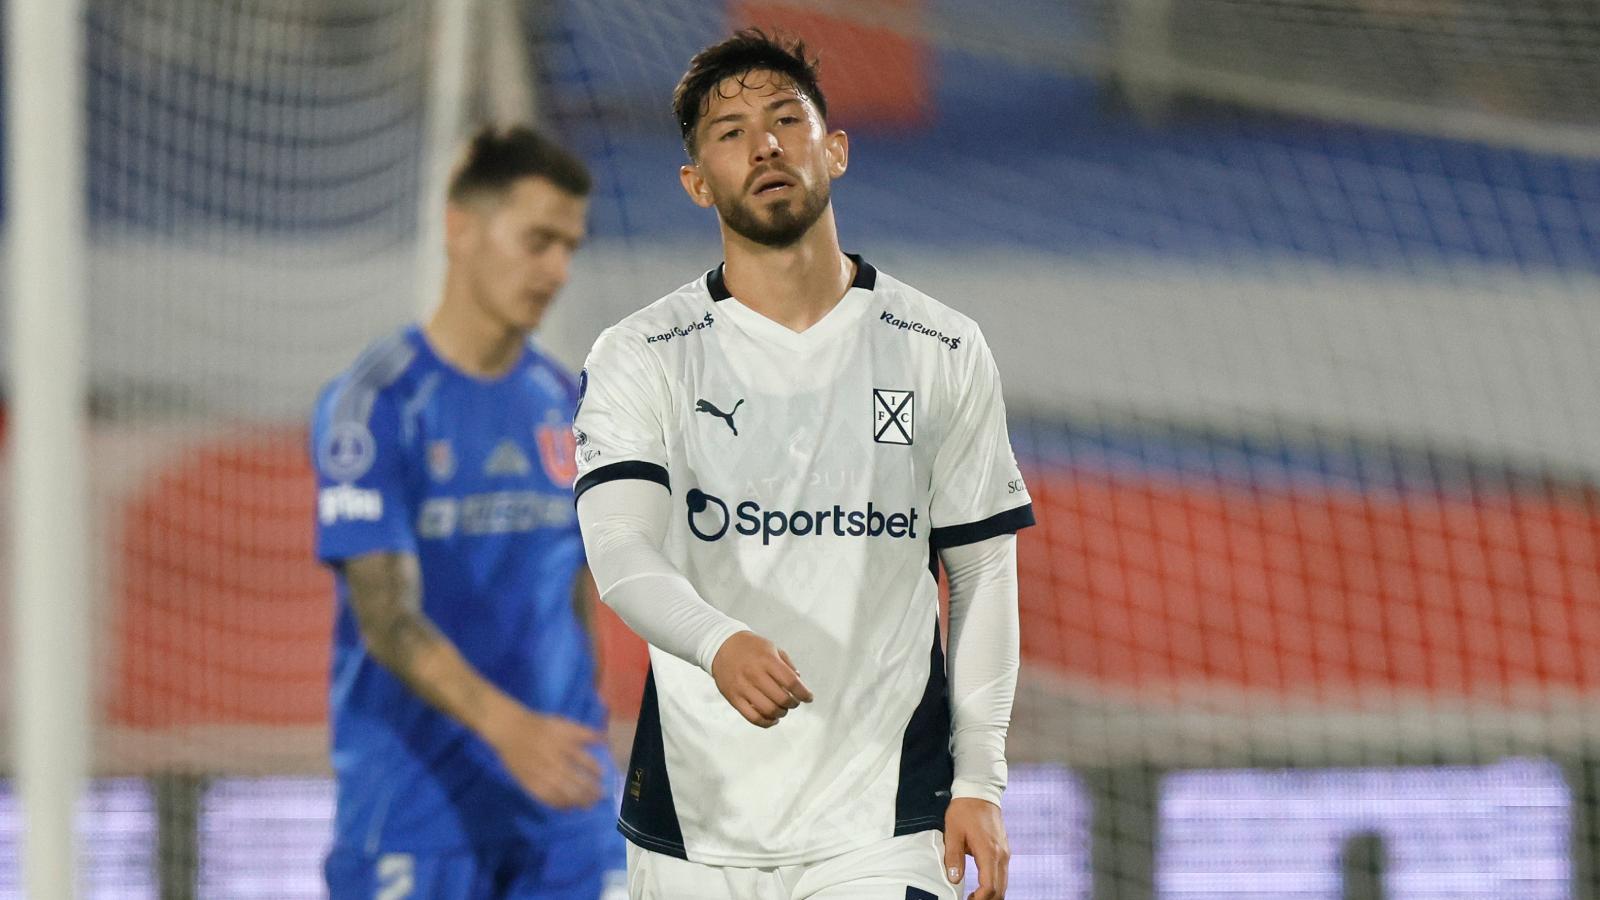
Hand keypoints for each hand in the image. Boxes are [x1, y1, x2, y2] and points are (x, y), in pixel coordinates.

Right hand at [483, 701, 605, 809]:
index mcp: (563, 745)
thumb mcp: (563, 724)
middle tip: (600, 797)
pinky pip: (546, 798)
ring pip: (562, 792)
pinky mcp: (529, 783)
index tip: (602, 777)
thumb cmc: (539, 726)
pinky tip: (568, 808)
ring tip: (587, 805)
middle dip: (590, 791)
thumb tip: (604, 740)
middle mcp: (553, 761)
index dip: (596, 771)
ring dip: (577, 800)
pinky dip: (558, 804)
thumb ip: (583, 732)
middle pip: (576, 780)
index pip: (585, 761)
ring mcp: (540, 773)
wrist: (510, 730)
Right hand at [709, 631, 813, 727]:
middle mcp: (755, 674)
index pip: (791, 682)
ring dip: (781, 713)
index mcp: (767, 660)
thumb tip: (799, 681)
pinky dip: (766, 722)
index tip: (809, 698)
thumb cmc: (749, 647)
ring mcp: (743, 687)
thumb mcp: (772, 647)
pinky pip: (753, 717)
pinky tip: (772, 719)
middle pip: (781, 698)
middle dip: (793, 704)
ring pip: (768, 710)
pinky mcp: (733, 698)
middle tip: (795, 702)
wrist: (721, 645)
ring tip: (783, 709)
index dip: (804, 693)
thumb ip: (787, 664)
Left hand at [945, 797, 1008, 899]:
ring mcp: (1005, 853)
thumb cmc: (965, 810)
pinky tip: (981, 888)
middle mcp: (1001, 855)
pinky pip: (1003, 874)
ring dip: (991, 895)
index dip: (979, 899)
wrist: (980, 792)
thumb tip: (954, 879)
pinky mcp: (1004, 851)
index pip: (989, 886)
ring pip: (1003, 883)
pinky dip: (995, 885)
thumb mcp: (953, 832)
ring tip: (973, 898)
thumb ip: (953, 857)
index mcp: (989, 852)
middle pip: (1000, 889)